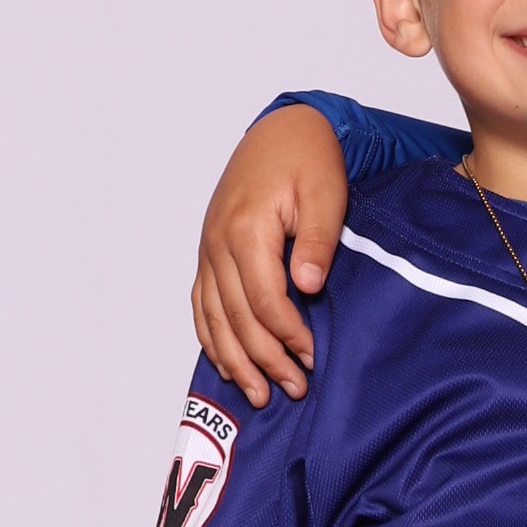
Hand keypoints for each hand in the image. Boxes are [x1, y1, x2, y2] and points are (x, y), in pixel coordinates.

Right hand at [192, 106, 350, 406]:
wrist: (283, 131)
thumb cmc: (308, 162)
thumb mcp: (326, 196)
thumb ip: (319, 243)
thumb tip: (308, 288)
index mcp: (247, 229)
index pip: (264, 300)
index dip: (287, 335)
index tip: (312, 358)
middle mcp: (218, 243)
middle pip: (237, 317)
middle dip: (265, 360)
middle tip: (294, 390)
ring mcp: (207, 249)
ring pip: (213, 318)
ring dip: (235, 360)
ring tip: (259, 394)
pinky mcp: (208, 253)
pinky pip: (201, 304)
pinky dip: (211, 338)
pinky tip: (226, 364)